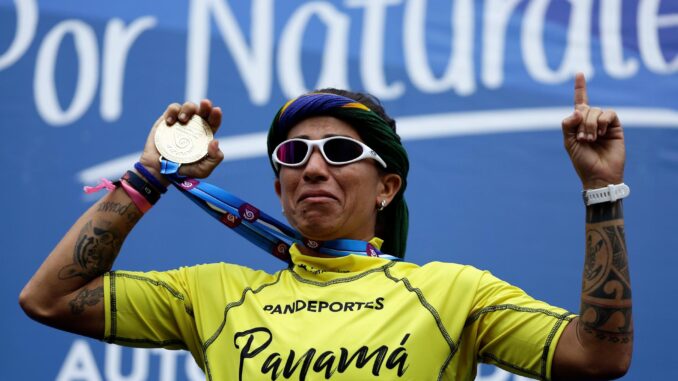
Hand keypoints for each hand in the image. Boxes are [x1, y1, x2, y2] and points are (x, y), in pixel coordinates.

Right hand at [139, 100, 223, 183]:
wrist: (159, 170)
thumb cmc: (183, 170)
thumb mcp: (203, 170)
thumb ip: (214, 159)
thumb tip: (215, 141)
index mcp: (204, 136)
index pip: (213, 123)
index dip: (216, 115)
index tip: (216, 111)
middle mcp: (194, 126)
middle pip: (203, 111)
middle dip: (206, 105)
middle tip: (205, 104)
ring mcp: (181, 122)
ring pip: (189, 106)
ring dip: (189, 109)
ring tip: (183, 120)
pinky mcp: (167, 119)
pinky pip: (173, 108)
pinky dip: (173, 111)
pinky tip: (171, 122)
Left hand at [561, 73, 624, 188]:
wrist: (599, 174)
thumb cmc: (582, 160)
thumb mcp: (568, 142)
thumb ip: (568, 124)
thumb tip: (577, 110)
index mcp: (579, 124)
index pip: (580, 102)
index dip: (580, 88)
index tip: (579, 73)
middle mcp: (592, 121)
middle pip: (585, 108)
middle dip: (582, 122)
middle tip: (583, 139)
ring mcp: (604, 123)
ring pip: (596, 111)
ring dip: (591, 124)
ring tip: (591, 139)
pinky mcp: (615, 126)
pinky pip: (609, 113)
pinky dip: (603, 121)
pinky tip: (602, 132)